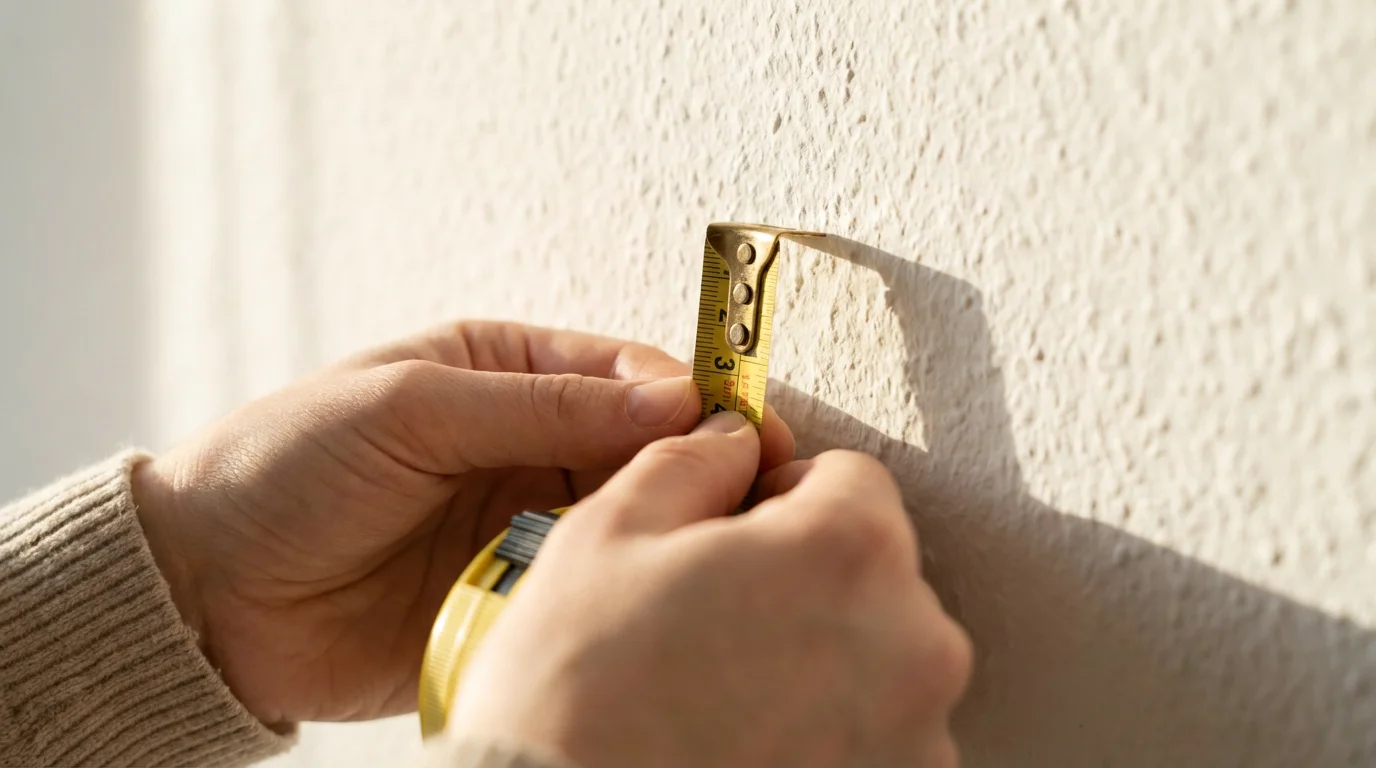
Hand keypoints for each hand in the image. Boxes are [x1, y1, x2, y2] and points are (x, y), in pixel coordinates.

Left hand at [130, 322, 794, 725]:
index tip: (735, 423)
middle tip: (753, 484)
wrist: (210, 596)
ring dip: (667, 525)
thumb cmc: (285, 469)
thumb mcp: (408, 408)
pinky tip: (650, 589)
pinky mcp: (516, 595)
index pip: (619, 371)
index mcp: (499, 372)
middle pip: (640, 444)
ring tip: (713, 536)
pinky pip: (588, 586)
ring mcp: (523, 522)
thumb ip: (540, 403)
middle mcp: (522, 443)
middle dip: (697, 460)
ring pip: (626, 516)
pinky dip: (621, 587)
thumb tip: (670, 394)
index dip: (684, 393)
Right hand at [450, 411, 972, 767]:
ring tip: (726, 696)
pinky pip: (878, 736)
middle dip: (806, 580)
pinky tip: (749, 745)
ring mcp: (919, 738)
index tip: (735, 537)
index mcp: (850, 551)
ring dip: (822, 660)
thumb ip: (692, 461)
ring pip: (878, 658)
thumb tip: (733, 438)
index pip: (852, 479)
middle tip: (716, 622)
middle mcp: (915, 645)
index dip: (782, 496)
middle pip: (873, 572)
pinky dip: (829, 734)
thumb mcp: (607, 534)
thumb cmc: (578, 696)